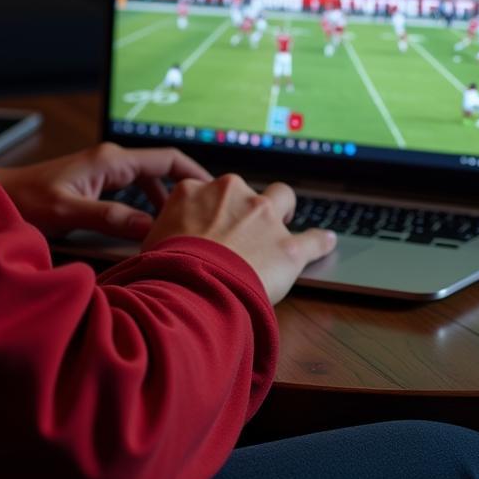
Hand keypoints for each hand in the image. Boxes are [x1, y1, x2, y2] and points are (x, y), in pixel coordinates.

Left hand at [0, 142, 210, 238]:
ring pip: (148, 183)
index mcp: (111, 159)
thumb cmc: (26, 200)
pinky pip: (132, 191)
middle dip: (183, 192)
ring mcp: (104, 171)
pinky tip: (148, 229)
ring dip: (164, 202)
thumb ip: (109, 217)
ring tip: (180, 227)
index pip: (166, 158)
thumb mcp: (69, 212)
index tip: (216, 191)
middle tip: (202, 217)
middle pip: (162, 171)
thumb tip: (150, 228)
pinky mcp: (96, 184)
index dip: (194, 173)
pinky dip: (145, 208)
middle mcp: (111, 160)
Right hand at [142, 174, 335, 304]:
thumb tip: (159, 244)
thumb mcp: (150, 241)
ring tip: (279, 232)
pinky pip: (314, 238)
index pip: (207, 191)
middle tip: (241, 234)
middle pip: (246, 190)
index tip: (212, 225)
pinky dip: (321, 241)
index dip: (212, 210)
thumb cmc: (164, 269)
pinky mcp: (288, 246)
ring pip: (283, 199)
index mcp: (194, 190)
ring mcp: (262, 216)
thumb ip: (163, 232)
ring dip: (282, 212)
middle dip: (246, 208)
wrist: (189, 287)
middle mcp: (230, 193)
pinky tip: (328, 242)